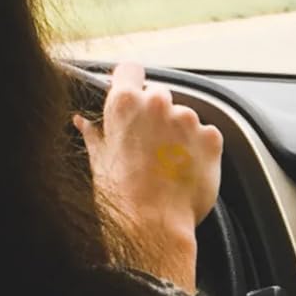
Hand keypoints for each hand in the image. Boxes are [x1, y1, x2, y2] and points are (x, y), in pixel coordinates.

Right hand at [74, 63, 222, 288]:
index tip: (131, 92)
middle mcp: (159, 103)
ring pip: (184, 116)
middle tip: (147, 143)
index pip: (129, 70)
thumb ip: (94, 133)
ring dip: (178, 132)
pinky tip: (183, 167)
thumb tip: (84, 121)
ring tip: (166, 162)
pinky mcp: (211, 137)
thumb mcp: (97, 160)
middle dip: (154, 113)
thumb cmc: (120, 196)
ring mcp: (188, 119)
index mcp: (126, 102)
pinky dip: (198, 147)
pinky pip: (205, 134)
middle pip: (158, 94)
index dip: (129, 81)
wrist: (152, 224)